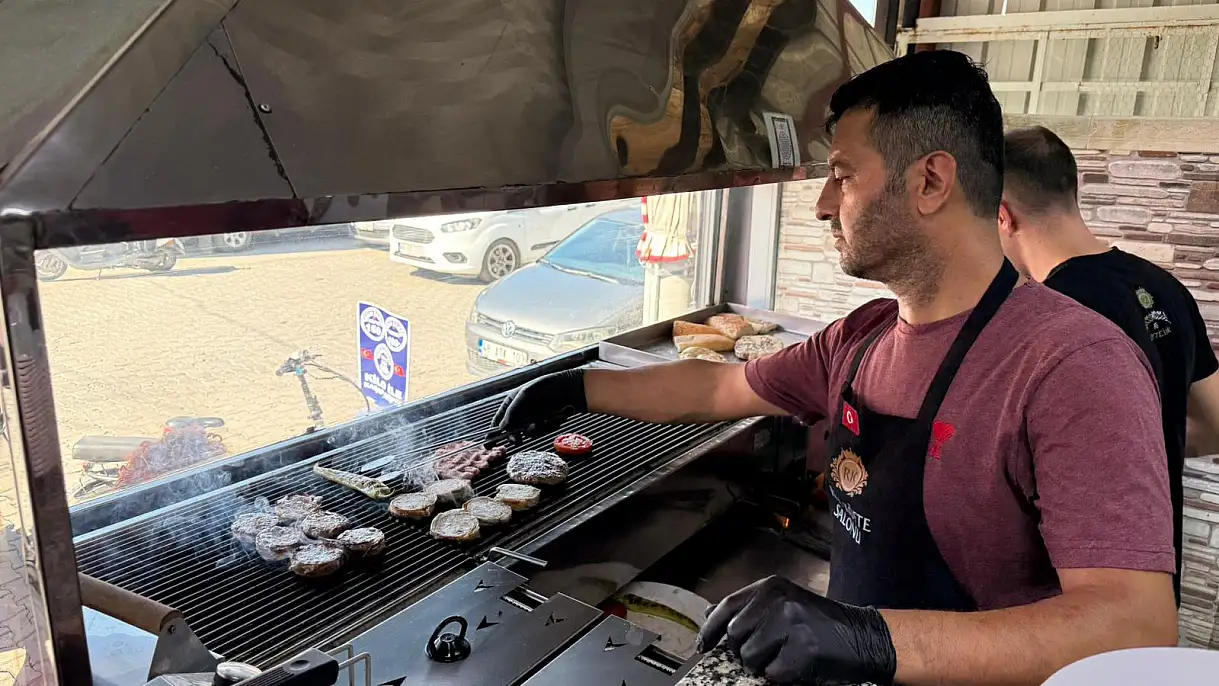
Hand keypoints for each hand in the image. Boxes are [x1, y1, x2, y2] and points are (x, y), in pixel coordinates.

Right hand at [492, 369, 586, 436]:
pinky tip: (552, 419)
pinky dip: (546, 427)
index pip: (498, 419)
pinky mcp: (545, 423)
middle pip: (512, 430)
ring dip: (533, 430)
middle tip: (517, 440)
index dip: (493, 432)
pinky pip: (541, 432)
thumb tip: (501, 428)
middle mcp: (522, 411)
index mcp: (512, 402)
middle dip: (514, 435)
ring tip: (541, 421)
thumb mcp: (524, 396)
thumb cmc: (544, 387)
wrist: (568, 389)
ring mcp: (534, 418)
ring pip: (528, 433)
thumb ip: (512, 412)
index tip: (488, 444)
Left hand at [697, 576, 896, 684]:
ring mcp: (791, 623)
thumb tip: (709, 614)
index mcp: (770, 587)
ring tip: (783, 656)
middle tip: (763, 654)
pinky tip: (796, 664)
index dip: (709, 629)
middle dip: (742, 651)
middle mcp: (778, 600)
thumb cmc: (819, 623)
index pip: (726, 607)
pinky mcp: (803, 648)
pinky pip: (773, 673)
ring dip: (762, 665)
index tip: (702, 645)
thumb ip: (748, 607)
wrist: (862, 636)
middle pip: (734, 635)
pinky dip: (782, 676)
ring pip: (749, 656)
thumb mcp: (782, 603)